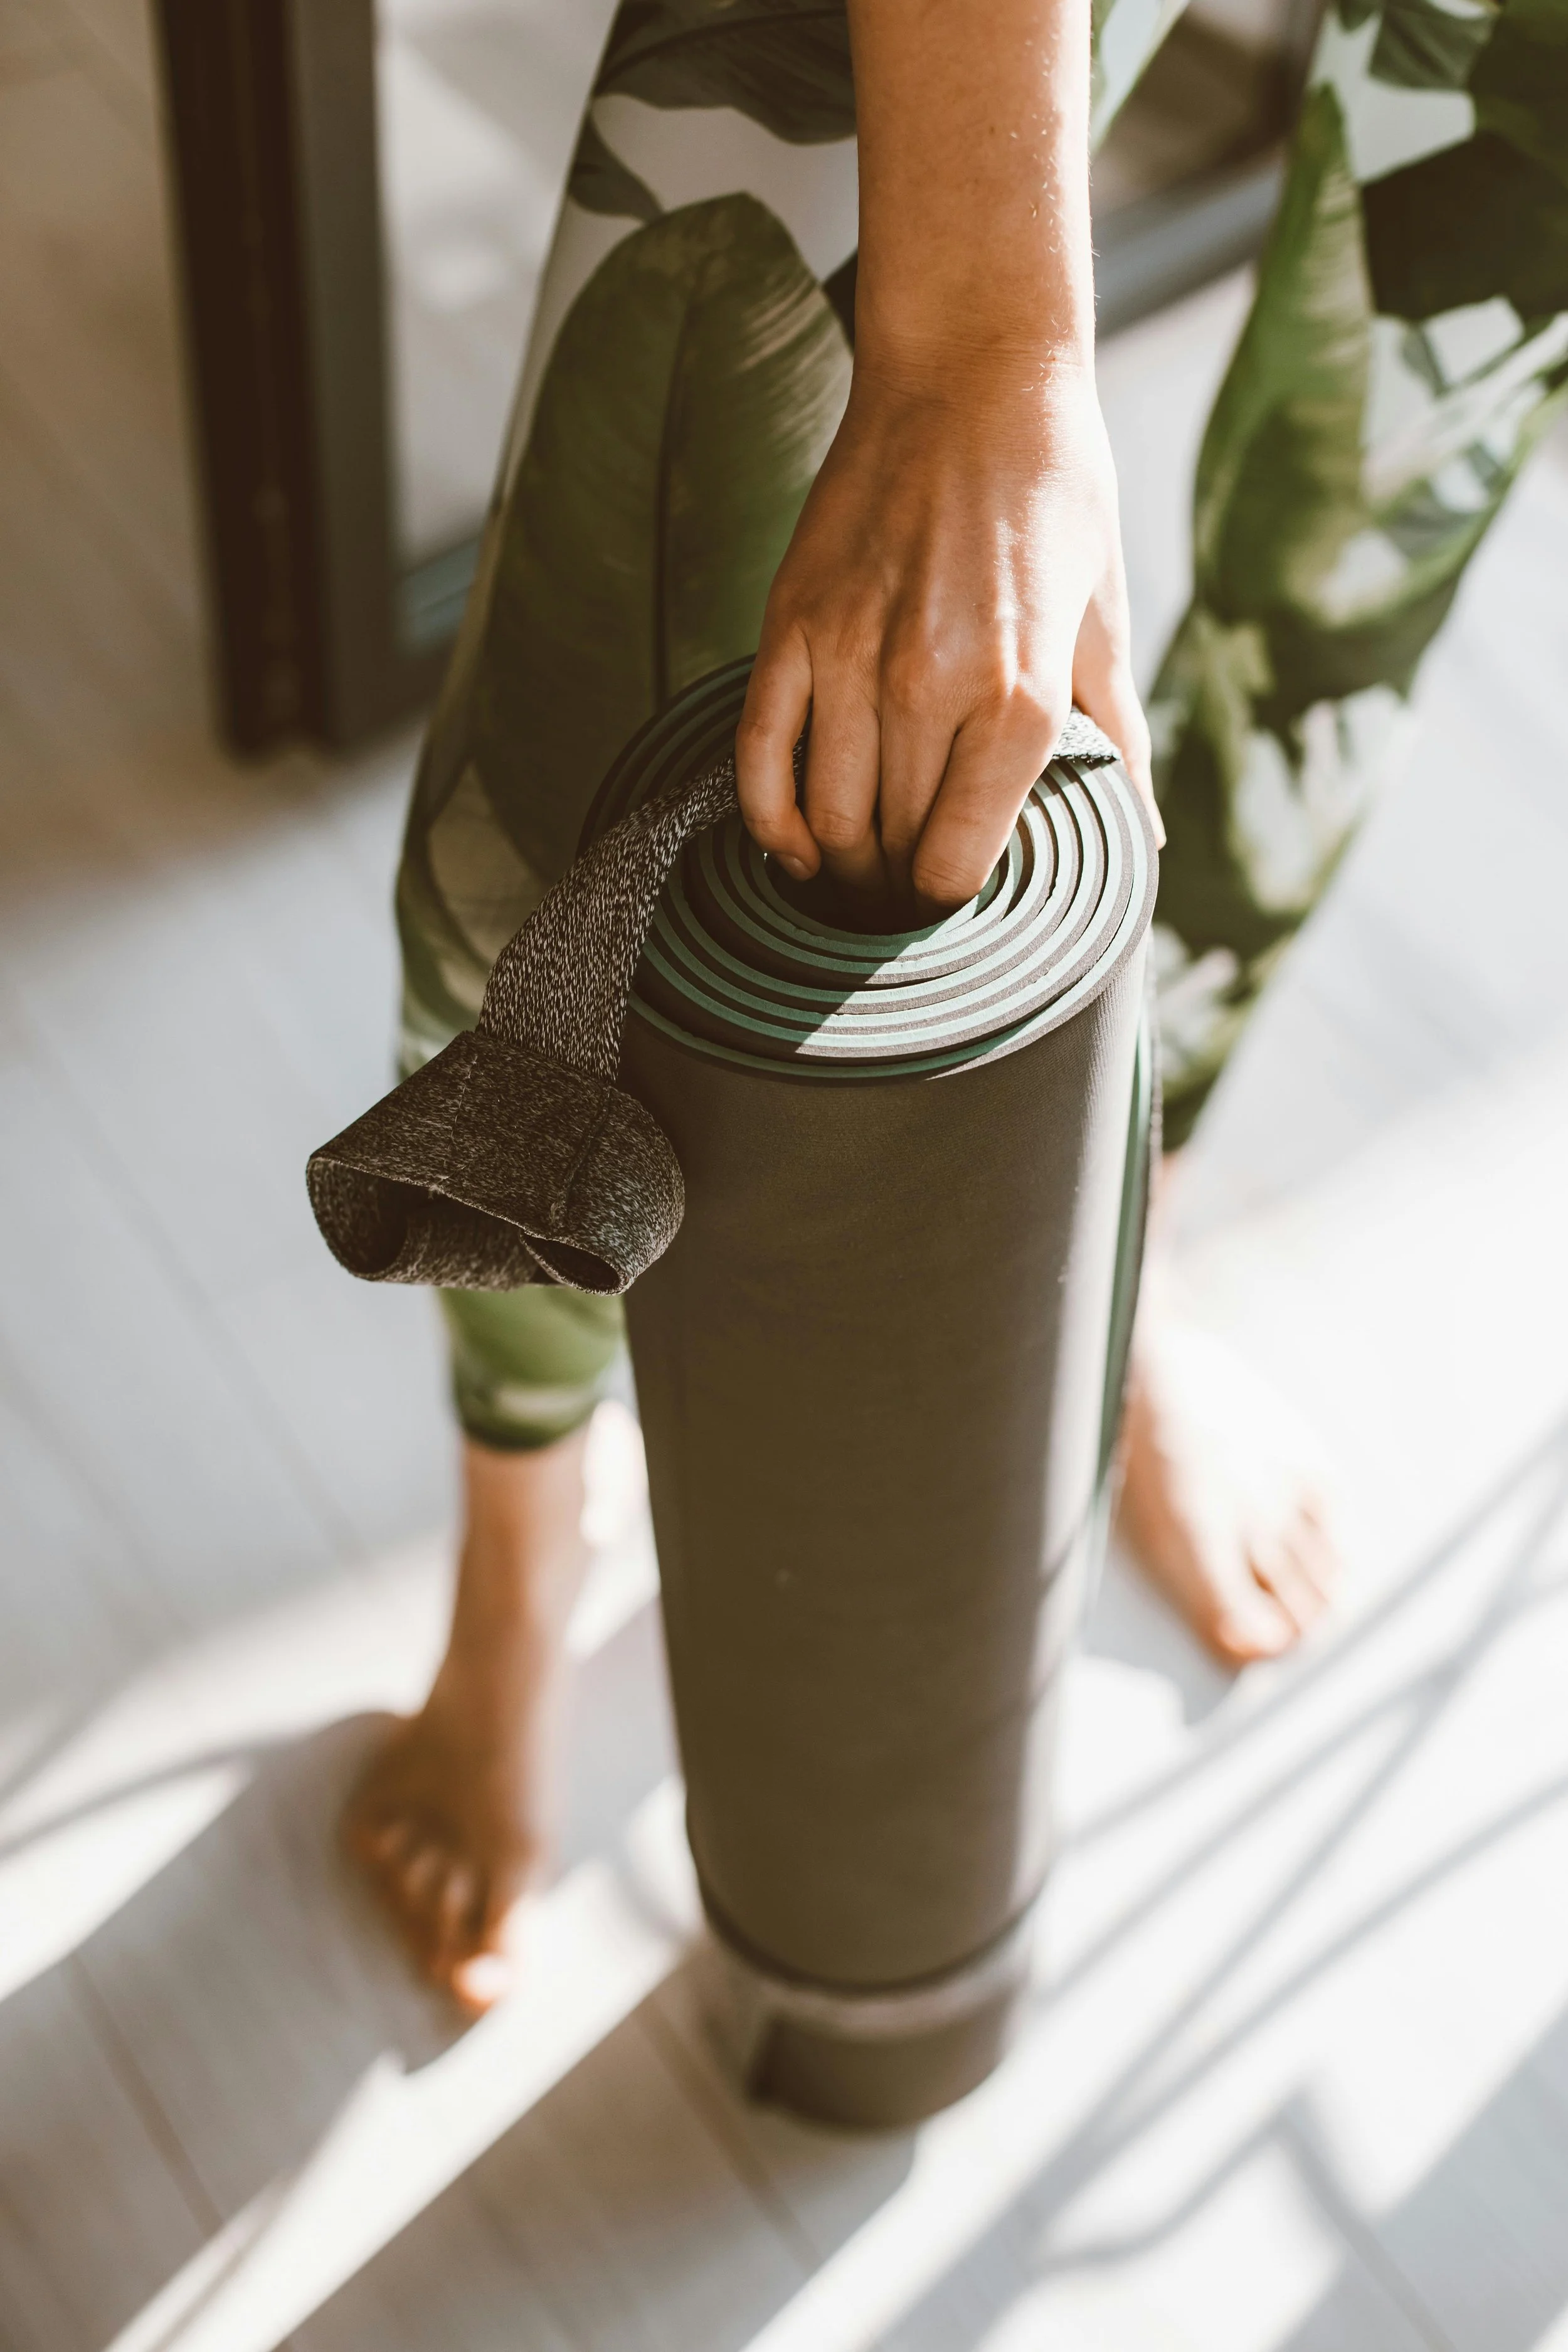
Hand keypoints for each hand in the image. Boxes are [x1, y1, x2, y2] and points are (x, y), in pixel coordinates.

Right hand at [735, 354, 1159, 916]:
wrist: (973, 376)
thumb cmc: (1053, 496)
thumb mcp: (1103, 622)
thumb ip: (1117, 740)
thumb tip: (1144, 840)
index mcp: (1019, 698)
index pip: (954, 865)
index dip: (949, 895)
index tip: (951, 891)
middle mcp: (928, 686)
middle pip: (889, 848)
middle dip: (895, 886)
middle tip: (904, 892)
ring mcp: (848, 656)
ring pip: (824, 816)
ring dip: (839, 860)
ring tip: (858, 868)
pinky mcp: (791, 624)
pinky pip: (760, 755)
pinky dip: (770, 818)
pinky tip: (794, 843)